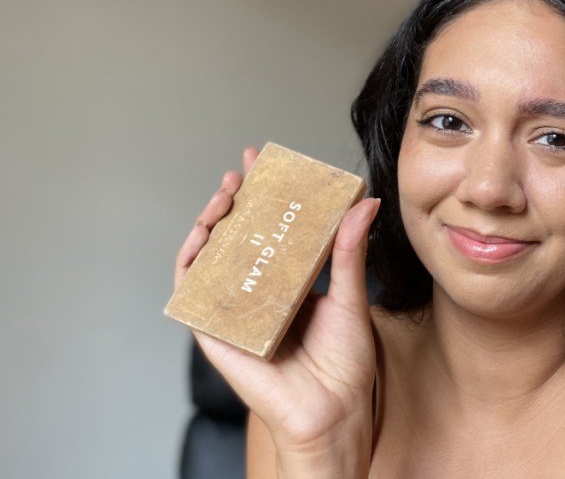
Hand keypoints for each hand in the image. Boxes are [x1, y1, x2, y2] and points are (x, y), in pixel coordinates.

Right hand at [173, 148, 379, 475]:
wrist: (332, 412)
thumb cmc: (344, 365)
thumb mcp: (349, 298)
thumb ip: (349, 252)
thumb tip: (365, 203)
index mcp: (291, 282)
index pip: (272, 229)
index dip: (265, 195)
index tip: (266, 161)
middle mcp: (259, 292)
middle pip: (237, 236)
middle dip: (235, 200)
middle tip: (242, 171)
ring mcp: (235, 310)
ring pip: (210, 257)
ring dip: (209, 222)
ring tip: (224, 196)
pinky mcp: (216, 331)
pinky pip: (192, 292)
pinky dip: (191, 261)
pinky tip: (202, 237)